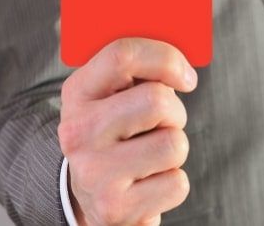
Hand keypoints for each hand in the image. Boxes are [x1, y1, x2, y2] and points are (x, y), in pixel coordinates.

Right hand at [58, 38, 197, 225]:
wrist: (89, 197)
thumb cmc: (116, 134)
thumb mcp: (111, 96)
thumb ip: (138, 71)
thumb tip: (182, 61)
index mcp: (77, 93)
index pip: (122, 55)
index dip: (166, 58)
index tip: (186, 77)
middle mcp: (78, 131)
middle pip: (157, 101)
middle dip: (175, 111)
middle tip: (165, 123)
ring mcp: (94, 173)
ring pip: (174, 144)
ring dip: (175, 147)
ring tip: (152, 154)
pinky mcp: (114, 208)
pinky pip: (177, 183)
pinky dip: (173, 183)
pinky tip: (149, 183)